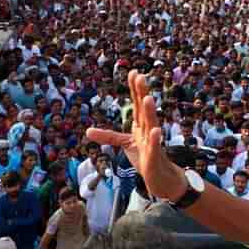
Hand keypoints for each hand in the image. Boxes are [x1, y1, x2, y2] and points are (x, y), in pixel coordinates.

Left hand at [87, 70, 185, 200]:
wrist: (160, 177)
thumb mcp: (125, 144)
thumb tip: (88, 131)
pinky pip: (155, 147)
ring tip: (147, 99)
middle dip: (142, 93)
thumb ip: (109, 136)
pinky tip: (156, 131)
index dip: (135, 89)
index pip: (137, 104)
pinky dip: (155, 139)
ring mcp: (152, 142)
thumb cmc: (145, 157)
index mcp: (141, 125)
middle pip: (144, 109)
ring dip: (150, 112)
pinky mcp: (154, 157)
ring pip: (151, 125)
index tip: (133, 72)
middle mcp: (148, 130)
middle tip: (140, 76)